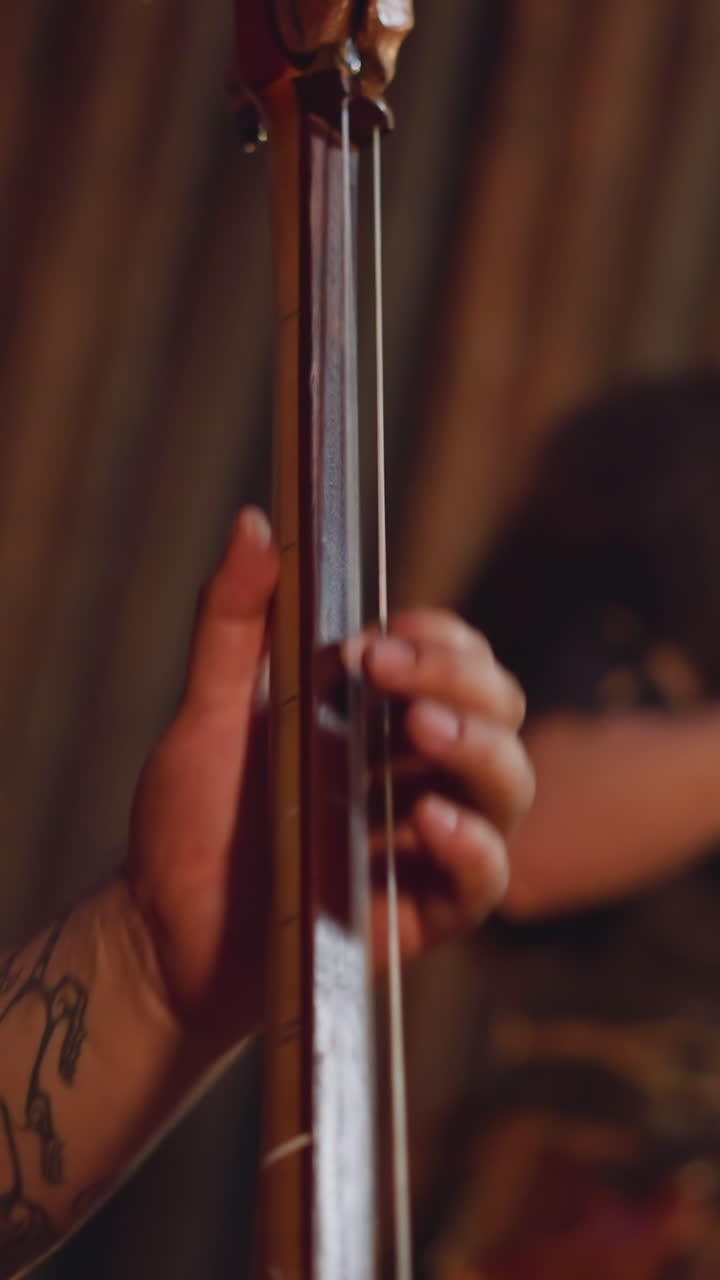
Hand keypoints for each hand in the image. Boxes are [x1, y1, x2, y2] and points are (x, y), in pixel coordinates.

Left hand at [125, 512, 533, 1049]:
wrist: (163, 931)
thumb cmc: (190, 818)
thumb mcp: (206, 711)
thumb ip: (233, 619)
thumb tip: (255, 520)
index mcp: (374, 714)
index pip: (452, 655)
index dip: (438, 640)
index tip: (379, 645)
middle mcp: (413, 769)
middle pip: (497, 707)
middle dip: (463, 680)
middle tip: (392, 675)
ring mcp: (423, 840)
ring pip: (508, 784)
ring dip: (481, 748)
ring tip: (424, 732)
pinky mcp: (422, 911)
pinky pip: (485, 879)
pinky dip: (475, 847)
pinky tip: (431, 825)